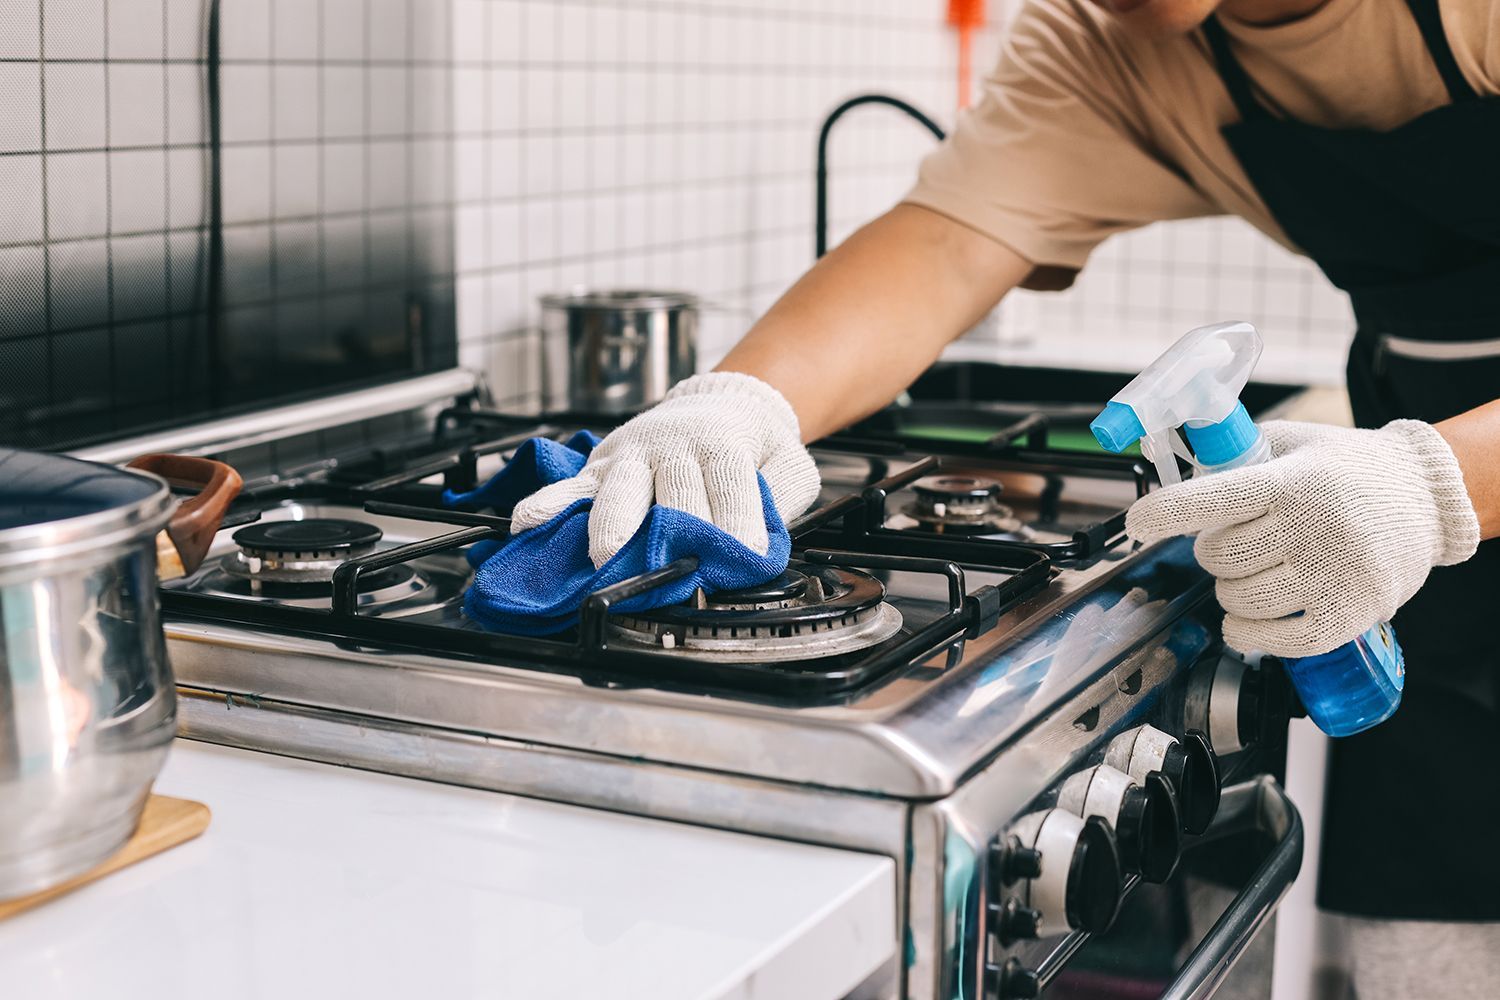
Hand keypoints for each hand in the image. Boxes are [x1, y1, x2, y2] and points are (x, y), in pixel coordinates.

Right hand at [510, 372, 821, 567]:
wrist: (722, 401)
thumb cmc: (752, 444)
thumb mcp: (789, 464)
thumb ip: (781, 500)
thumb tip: (768, 542)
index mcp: (722, 444)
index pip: (729, 483)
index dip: (737, 522)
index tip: (743, 558)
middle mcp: (673, 446)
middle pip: (673, 492)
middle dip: (675, 535)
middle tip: (676, 574)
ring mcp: (632, 455)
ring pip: (619, 490)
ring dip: (610, 525)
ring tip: (604, 559)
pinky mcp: (602, 464)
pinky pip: (570, 485)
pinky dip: (546, 504)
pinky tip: (527, 524)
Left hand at [1126, 420, 1479, 657]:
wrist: (1429, 499)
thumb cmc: (1349, 469)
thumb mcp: (1295, 443)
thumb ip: (1237, 455)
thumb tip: (1175, 476)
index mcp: (1292, 482)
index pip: (1211, 500)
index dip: (1164, 513)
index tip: (1136, 523)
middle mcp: (1310, 529)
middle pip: (1218, 557)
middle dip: (1211, 552)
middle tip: (1232, 542)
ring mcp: (1330, 576)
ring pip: (1239, 599)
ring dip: (1228, 592)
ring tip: (1250, 574)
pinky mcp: (1345, 616)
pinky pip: (1274, 640)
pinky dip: (1246, 633)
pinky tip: (1245, 621)